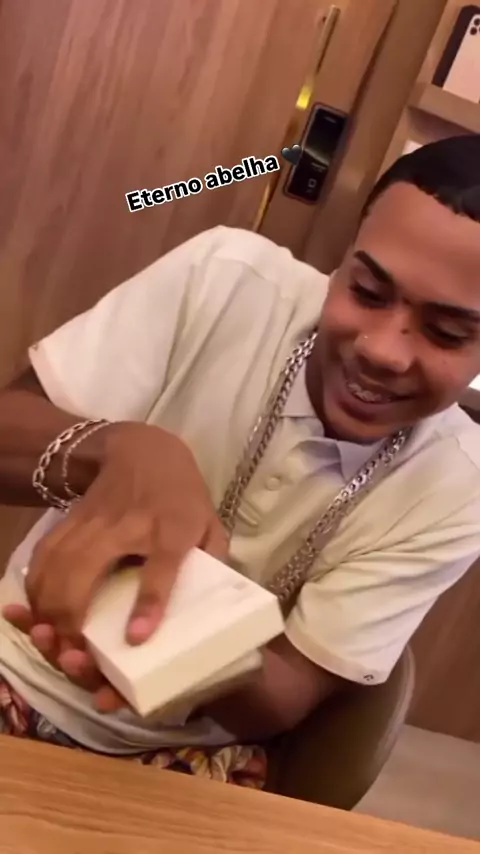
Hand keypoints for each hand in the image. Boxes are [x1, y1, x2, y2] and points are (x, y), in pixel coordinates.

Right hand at [3, 422, 228, 707]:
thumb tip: (213, 604)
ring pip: (56, 566)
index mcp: (172, 528)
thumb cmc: (181, 495)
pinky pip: (43, 556)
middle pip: (86, 570)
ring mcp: (92, 521)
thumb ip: (212, 560)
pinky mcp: (69, 521)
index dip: (148, 603)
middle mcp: (127, 524)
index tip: (135, 639)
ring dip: (50, 610)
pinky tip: (39, 612)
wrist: (142, 450)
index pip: (161, 565)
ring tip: (56, 640)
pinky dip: (35, 588)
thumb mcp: (209, 523)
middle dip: (72, 618)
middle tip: (76, 654)